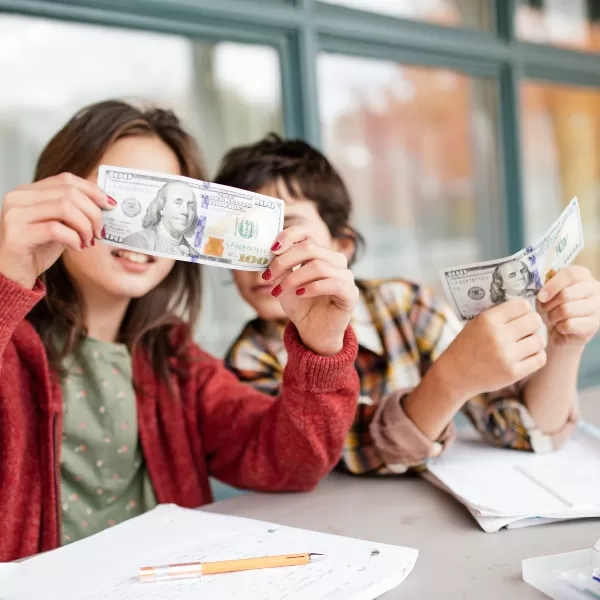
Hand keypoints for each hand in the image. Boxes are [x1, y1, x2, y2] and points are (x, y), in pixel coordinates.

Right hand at [0, 173, 113, 288]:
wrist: (12, 275)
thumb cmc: (36, 250)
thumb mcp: (58, 225)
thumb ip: (73, 211)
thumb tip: (104, 204)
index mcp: (28, 191)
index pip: (67, 179)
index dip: (93, 190)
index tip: (110, 205)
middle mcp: (18, 198)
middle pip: (70, 192)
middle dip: (93, 212)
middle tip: (100, 231)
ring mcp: (15, 215)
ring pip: (65, 207)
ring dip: (85, 226)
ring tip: (89, 240)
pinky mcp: (17, 235)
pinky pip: (56, 229)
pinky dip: (74, 238)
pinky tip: (77, 247)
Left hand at [264, 225, 358, 354]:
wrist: (312, 331)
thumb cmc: (300, 305)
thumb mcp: (284, 282)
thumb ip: (280, 266)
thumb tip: (271, 252)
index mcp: (320, 253)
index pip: (307, 233)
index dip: (289, 236)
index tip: (271, 249)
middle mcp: (335, 260)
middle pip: (310, 248)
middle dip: (284, 261)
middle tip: (268, 276)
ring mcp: (346, 276)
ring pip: (318, 266)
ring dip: (293, 278)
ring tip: (278, 291)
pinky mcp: (351, 294)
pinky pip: (333, 284)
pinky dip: (312, 288)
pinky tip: (299, 294)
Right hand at [440, 299, 546, 398]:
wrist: (454, 374)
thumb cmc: (466, 346)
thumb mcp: (476, 323)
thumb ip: (499, 315)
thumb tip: (526, 307)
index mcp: (488, 320)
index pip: (522, 305)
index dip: (524, 310)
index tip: (520, 316)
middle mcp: (498, 336)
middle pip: (535, 321)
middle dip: (532, 324)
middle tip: (526, 329)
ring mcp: (506, 356)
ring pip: (539, 340)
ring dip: (534, 341)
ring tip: (524, 344)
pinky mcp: (513, 373)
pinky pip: (540, 358)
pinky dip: (536, 356)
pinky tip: (525, 356)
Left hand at [537, 265, 599, 348]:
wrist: (560, 331)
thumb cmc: (553, 307)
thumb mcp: (546, 294)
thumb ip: (545, 288)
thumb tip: (543, 294)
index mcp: (582, 275)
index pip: (569, 274)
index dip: (552, 285)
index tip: (541, 297)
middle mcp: (594, 288)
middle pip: (566, 294)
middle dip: (549, 304)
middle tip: (546, 310)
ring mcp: (597, 306)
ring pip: (566, 310)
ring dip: (553, 316)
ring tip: (553, 318)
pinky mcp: (595, 324)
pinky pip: (569, 325)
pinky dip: (560, 327)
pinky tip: (561, 327)